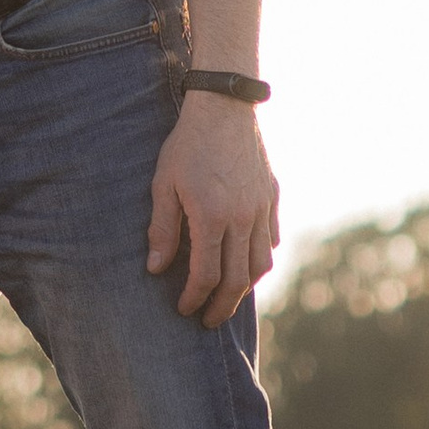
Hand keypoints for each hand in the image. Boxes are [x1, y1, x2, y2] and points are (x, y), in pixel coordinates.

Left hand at [145, 92, 278, 329]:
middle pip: (237, 280)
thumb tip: (157, 268)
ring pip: (261, 264)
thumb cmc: (188, 145)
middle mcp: (242, 219)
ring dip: (244, 287)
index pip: (206, 275)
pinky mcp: (272, 197)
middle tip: (208, 320)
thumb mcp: (164, 184)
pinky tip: (247, 262)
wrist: (225, 107)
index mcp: (212, 217)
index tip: (183, 308)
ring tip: (228, 296)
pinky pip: (271, 239)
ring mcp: (261, 209)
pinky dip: (261, 258)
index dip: (194, 298)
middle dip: (221, 306)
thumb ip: (162, 229)